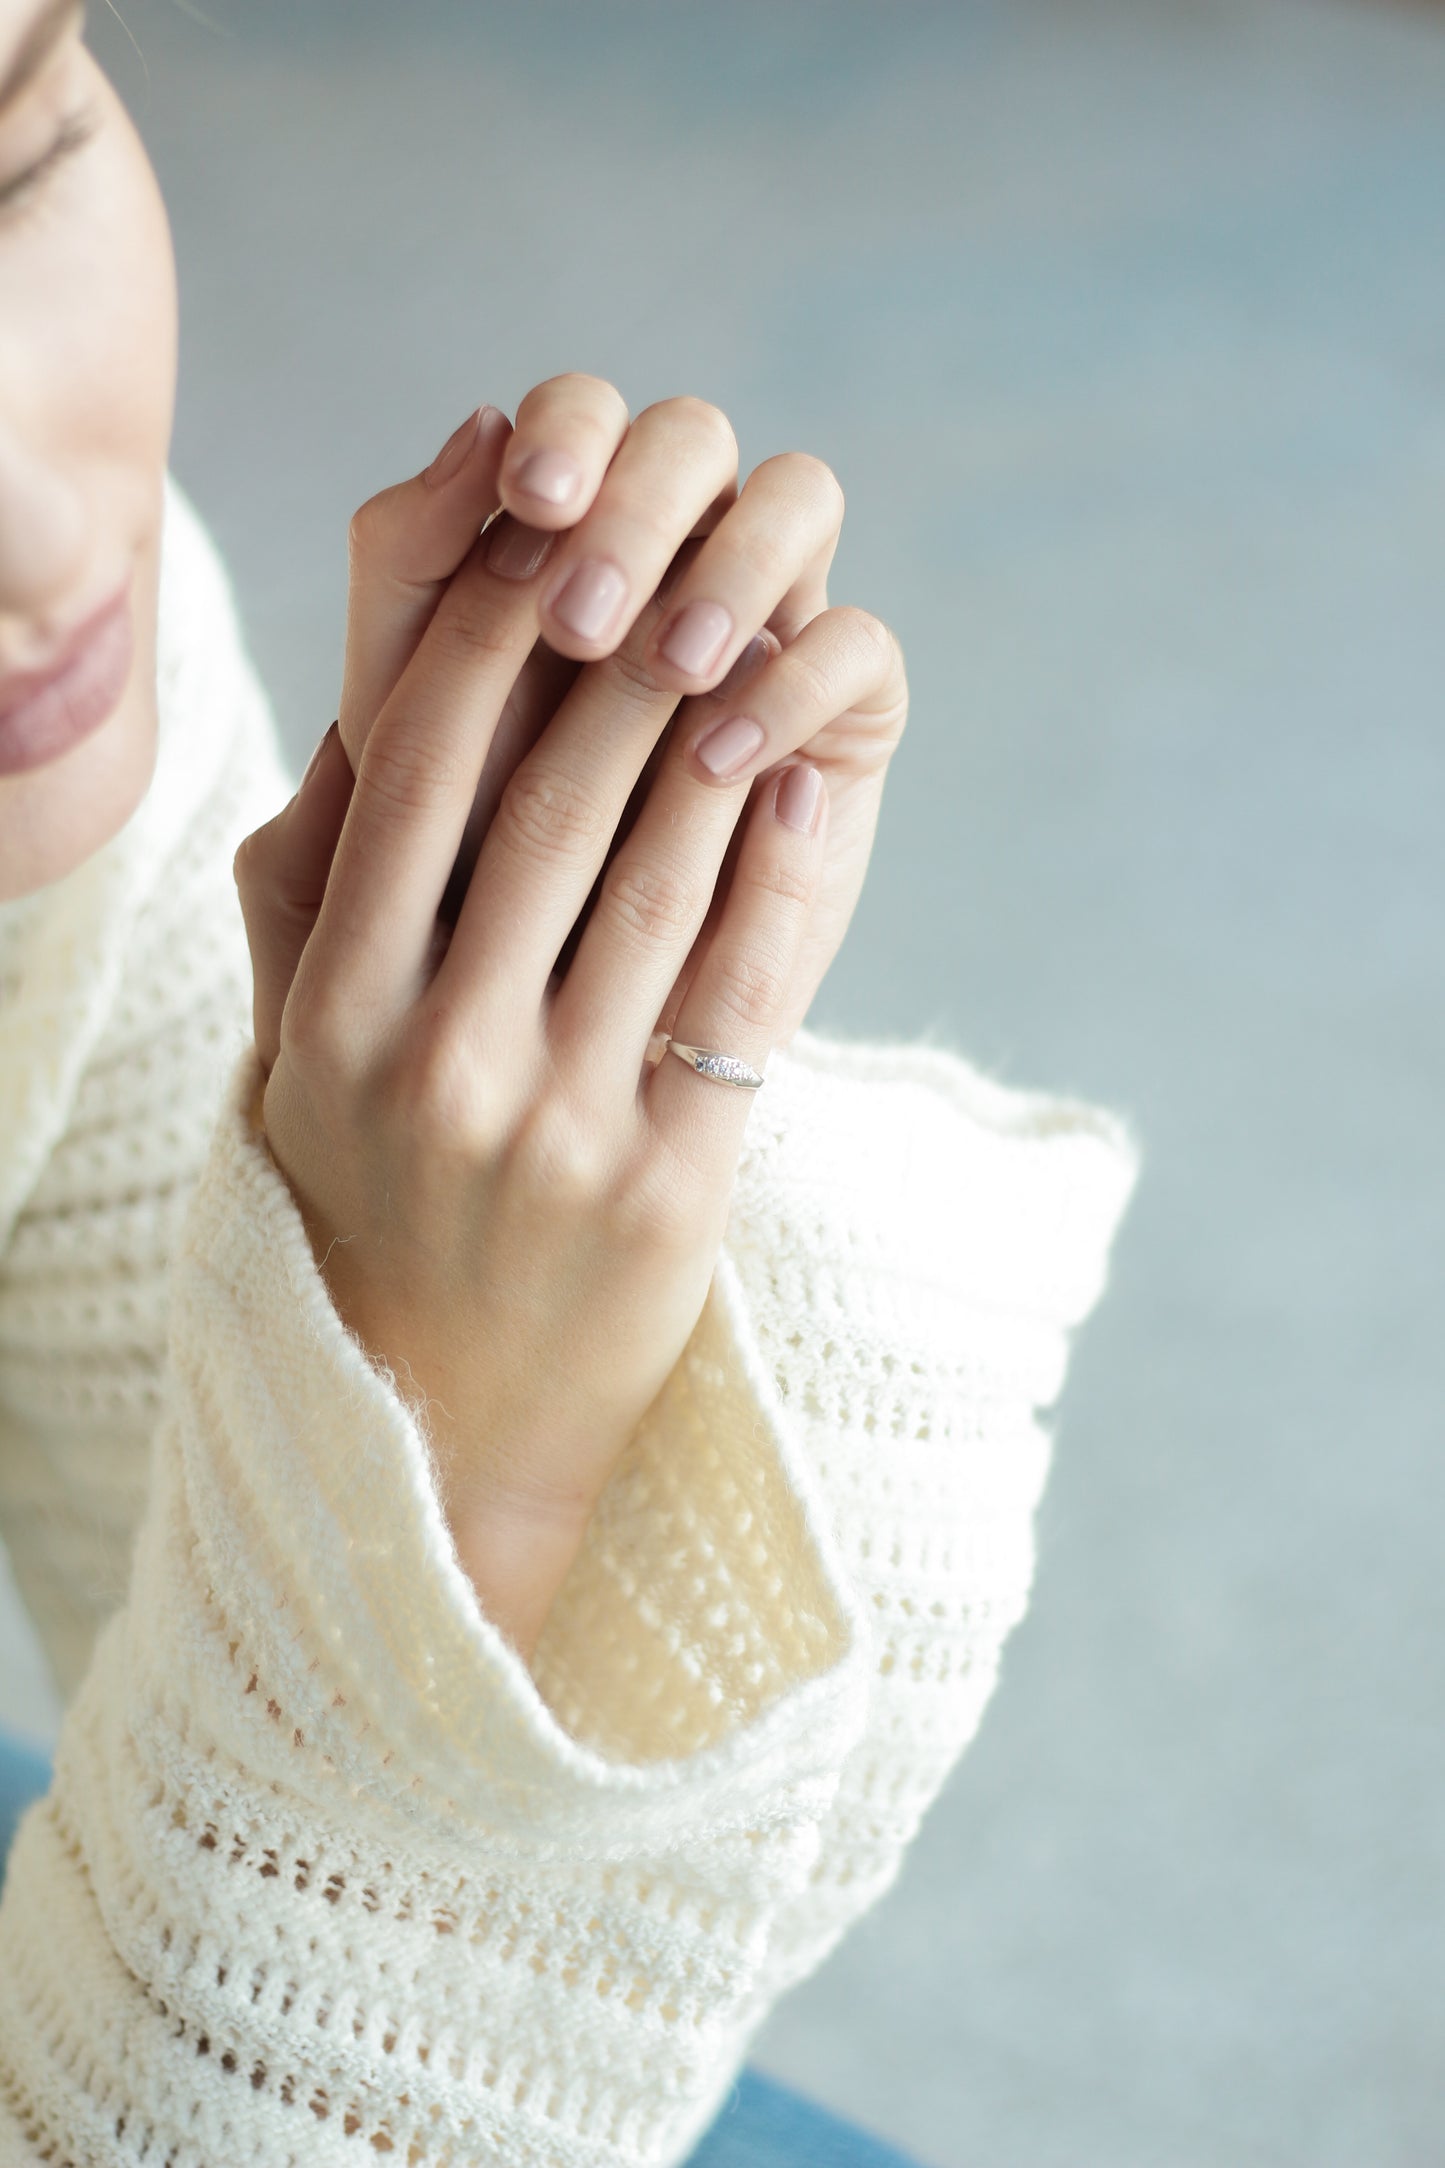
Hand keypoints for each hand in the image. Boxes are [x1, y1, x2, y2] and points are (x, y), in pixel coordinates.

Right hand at [234, 381, 908, 1658]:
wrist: (436, 1434)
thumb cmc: (360, 1212)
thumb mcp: (289, 1063)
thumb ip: (308, 902)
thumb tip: (368, 721)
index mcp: (335, 1008)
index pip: (417, 768)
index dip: (488, 633)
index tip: (545, 548)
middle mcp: (436, 1056)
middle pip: (551, 801)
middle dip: (620, 661)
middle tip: (676, 568)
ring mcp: (555, 1124)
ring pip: (655, 879)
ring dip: (713, 740)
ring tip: (753, 645)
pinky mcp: (666, 1185)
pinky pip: (737, 995)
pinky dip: (779, 874)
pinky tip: (802, 781)